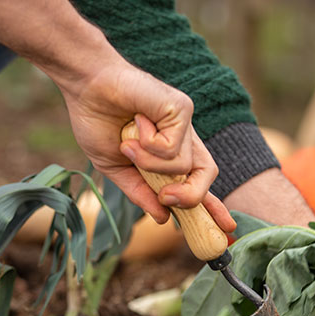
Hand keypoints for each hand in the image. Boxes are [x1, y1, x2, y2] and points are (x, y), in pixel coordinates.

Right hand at [63, 63, 235, 231]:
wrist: (86, 87)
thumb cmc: (99, 122)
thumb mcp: (117, 168)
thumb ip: (140, 193)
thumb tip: (164, 218)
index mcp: (168, 156)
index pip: (198, 184)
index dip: (214, 206)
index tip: (228, 229)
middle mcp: (183, 141)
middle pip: (206, 177)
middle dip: (189, 197)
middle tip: (166, 197)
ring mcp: (185, 125)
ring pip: (185, 167)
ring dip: (150, 164)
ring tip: (129, 141)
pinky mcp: (182, 109)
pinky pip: (173, 148)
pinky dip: (148, 144)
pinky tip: (136, 122)